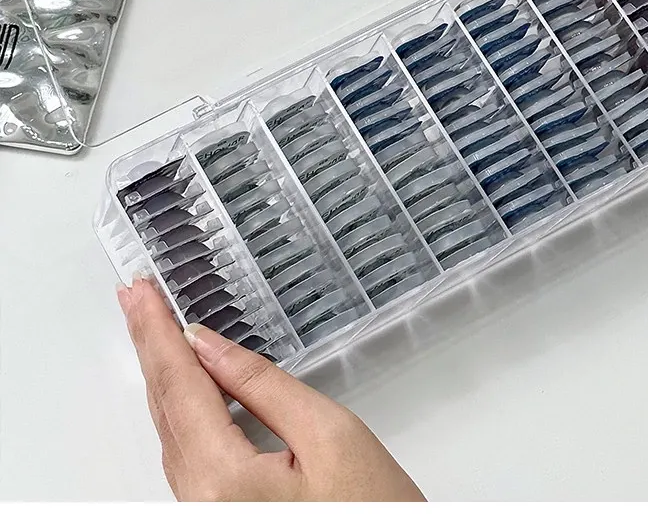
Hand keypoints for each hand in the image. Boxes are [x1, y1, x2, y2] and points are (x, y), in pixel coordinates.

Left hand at [117, 277, 424, 501]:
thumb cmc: (374, 515)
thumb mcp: (330, 435)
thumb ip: (263, 386)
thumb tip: (209, 347)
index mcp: (223, 479)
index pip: (180, 384)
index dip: (158, 330)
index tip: (142, 290)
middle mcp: (201, 503)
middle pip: (165, 406)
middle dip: (149, 344)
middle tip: (135, 296)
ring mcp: (206, 513)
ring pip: (171, 431)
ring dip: (161, 373)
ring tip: (150, 328)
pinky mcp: (221, 515)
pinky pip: (186, 452)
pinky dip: (178, 406)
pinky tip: (180, 383)